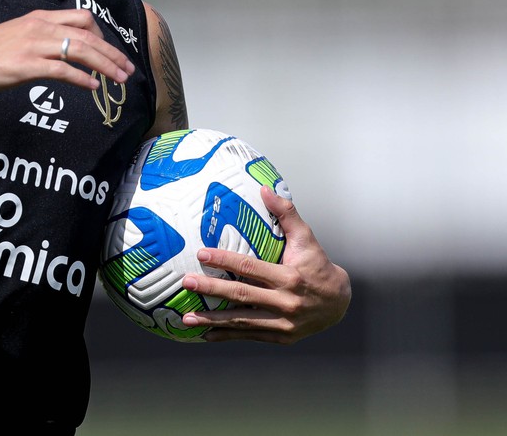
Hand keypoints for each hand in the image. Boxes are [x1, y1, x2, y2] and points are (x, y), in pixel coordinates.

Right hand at [0, 8, 134, 93]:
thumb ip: (41, 39)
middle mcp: (39, 27)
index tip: (110, 52)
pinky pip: (63, 70)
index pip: (81, 18)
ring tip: (120, 79)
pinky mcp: (26, 66)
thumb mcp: (17, 36)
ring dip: (105, 65)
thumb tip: (64, 52)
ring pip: (81, 50)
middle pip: (88, 34)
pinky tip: (93, 87)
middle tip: (128, 69)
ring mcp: (33, 45)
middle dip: (112, 52)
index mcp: (38, 18)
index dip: (102, 35)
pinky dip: (83, 79)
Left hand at [179, 186, 350, 343]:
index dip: (225, 260)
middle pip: (241, 296)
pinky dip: (227, 335)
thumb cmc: (317, 265)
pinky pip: (250, 336)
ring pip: (242, 321)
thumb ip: (286, 213)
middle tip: (186, 283)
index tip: (201, 254)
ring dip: (213, 320)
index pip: (251, 268)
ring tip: (187, 318)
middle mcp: (286, 303)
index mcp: (289, 277)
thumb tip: (266, 189)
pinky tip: (206, 334)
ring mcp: (283, 323)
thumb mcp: (306, 238)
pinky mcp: (281, 337)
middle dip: (211, 289)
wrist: (339, 302)